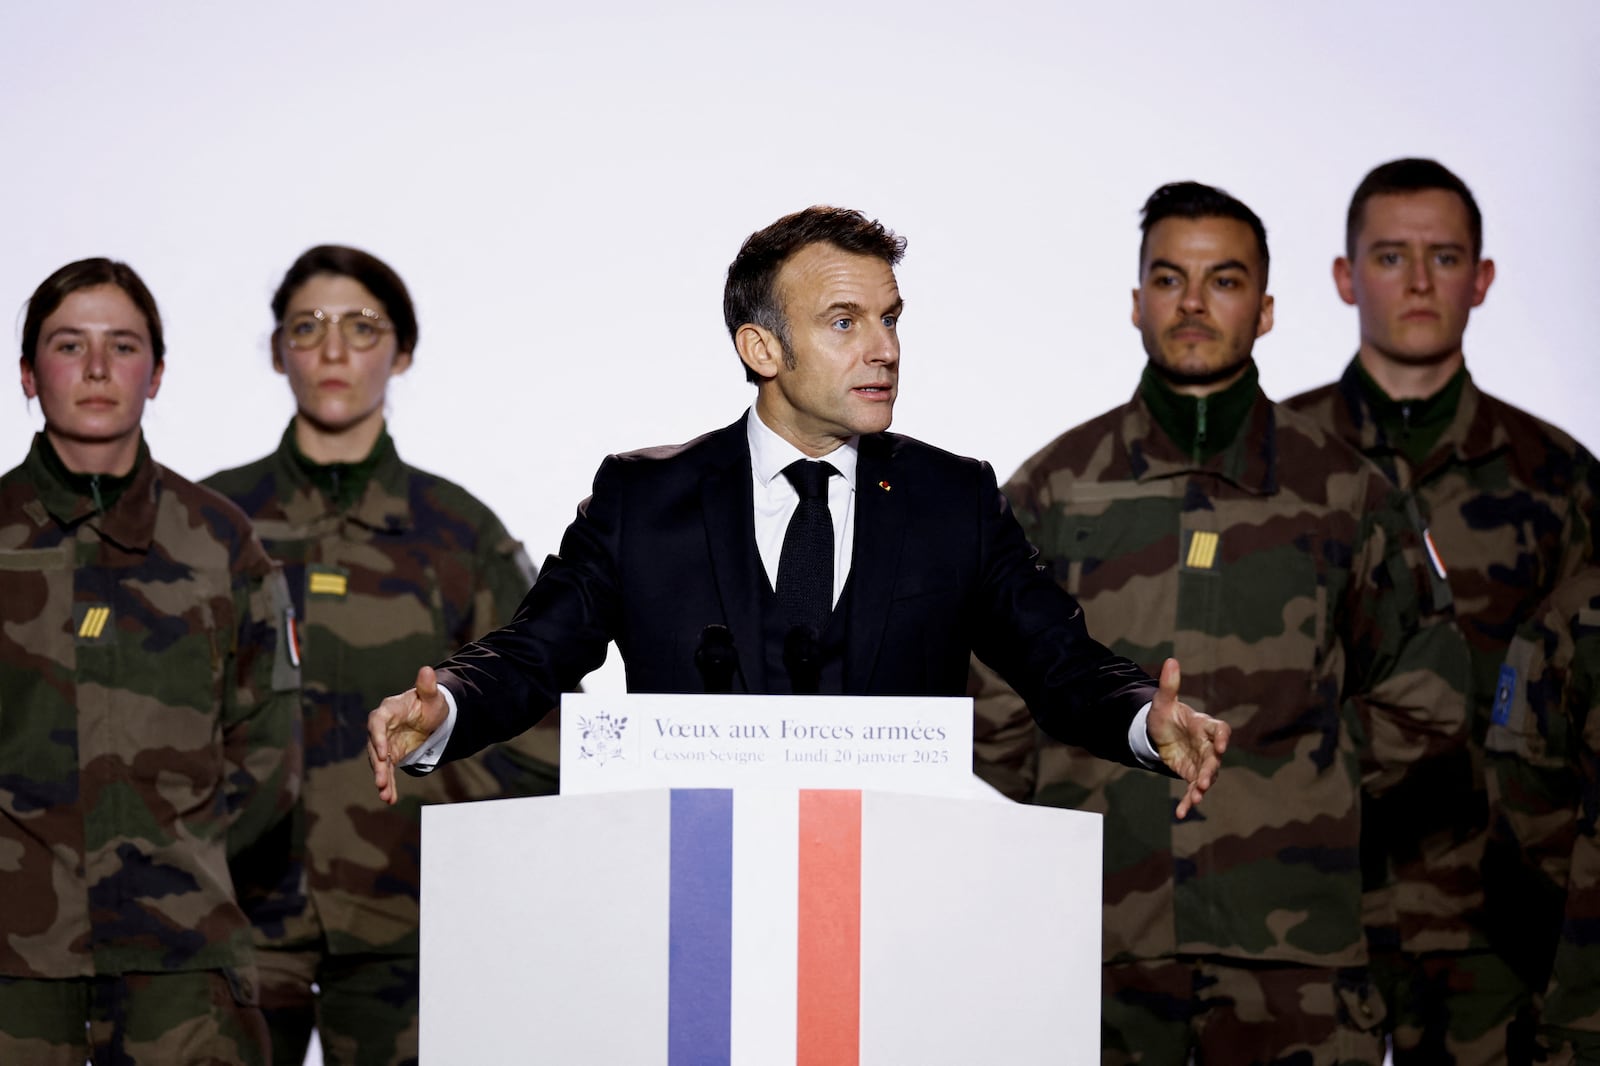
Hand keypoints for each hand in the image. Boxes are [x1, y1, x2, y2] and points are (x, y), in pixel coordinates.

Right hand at [367, 666, 449, 805]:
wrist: (430, 716)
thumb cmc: (429, 703)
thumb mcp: (433, 696)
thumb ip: (427, 686)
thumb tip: (427, 670)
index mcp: (388, 710)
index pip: (377, 722)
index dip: (378, 737)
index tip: (384, 753)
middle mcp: (381, 728)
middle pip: (375, 747)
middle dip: (378, 765)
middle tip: (381, 781)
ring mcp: (384, 743)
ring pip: (379, 763)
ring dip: (382, 779)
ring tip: (385, 795)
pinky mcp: (390, 756)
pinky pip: (387, 772)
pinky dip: (388, 785)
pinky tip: (389, 799)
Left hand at [1146, 657, 1228, 817]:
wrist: (1158, 733)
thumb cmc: (1166, 715)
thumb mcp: (1162, 702)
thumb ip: (1168, 685)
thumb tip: (1171, 660)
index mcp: (1204, 726)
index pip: (1220, 730)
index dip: (1222, 738)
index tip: (1221, 746)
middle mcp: (1207, 746)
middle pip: (1214, 758)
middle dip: (1210, 770)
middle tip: (1203, 781)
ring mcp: (1201, 762)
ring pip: (1207, 776)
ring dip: (1202, 787)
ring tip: (1195, 798)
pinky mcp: (1191, 775)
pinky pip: (1193, 790)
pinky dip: (1188, 801)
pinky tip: (1181, 813)